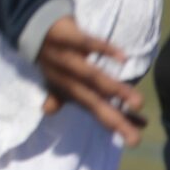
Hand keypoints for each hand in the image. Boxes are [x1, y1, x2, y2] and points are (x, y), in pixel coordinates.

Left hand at [35, 15, 145, 144]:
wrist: (31, 29)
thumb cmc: (51, 58)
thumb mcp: (52, 78)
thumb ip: (57, 97)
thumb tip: (49, 112)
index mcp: (69, 90)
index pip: (93, 110)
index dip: (113, 124)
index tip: (134, 140)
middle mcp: (67, 79)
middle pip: (93, 102)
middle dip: (114, 120)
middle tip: (136, 139)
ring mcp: (66, 58)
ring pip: (92, 76)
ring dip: (114, 89)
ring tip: (138, 103)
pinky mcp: (66, 37)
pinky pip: (85, 43)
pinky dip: (103, 49)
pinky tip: (123, 58)